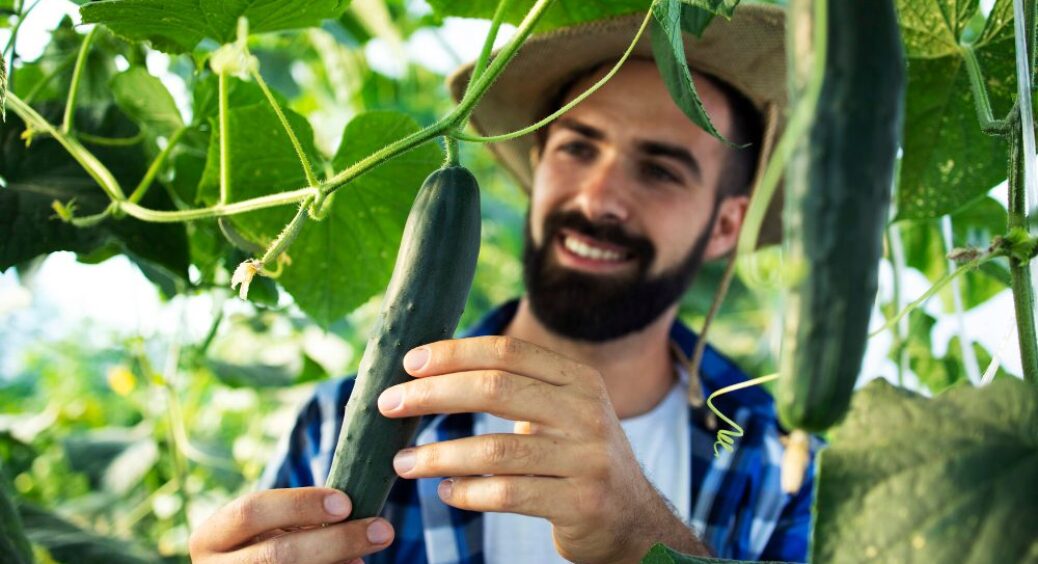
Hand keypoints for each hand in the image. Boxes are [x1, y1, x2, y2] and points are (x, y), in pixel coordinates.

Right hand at [188, 487, 394, 562]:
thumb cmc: (261, 546)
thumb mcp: (265, 529)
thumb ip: (297, 520)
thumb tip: (353, 518)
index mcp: (211, 537)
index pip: (251, 511)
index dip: (300, 504)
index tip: (346, 502)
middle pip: (277, 555)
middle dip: (336, 540)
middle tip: (383, 529)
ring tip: (368, 556)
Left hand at [377, 336, 688, 562]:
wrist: (635, 522)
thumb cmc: (579, 460)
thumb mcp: (564, 413)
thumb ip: (517, 388)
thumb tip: (433, 372)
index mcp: (578, 380)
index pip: (507, 352)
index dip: (454, 353)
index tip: (409, 364)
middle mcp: (587, 412)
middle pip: (495, 389)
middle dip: (433, 395)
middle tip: (389, 405)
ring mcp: (588, 459)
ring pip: (495, 449)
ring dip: (439, 455)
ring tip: (404, 462)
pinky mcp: (582, 503)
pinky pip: (508, 494)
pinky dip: (468, 492)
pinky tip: (446, 492)